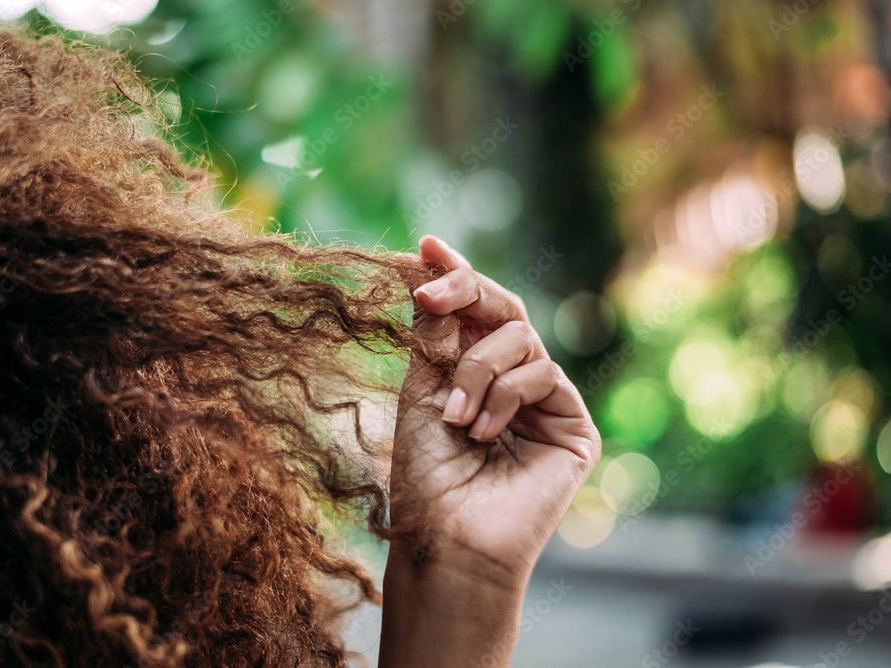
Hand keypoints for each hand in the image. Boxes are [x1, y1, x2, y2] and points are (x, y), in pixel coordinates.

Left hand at [390, 235, 600, 583]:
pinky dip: (504, 396)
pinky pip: (542, 373)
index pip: (473, 311)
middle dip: (466, 291)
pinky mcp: (574, 424)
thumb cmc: (427, 472)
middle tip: (431, 288)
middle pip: (505, 308)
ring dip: (476, 371)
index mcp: (475, 370)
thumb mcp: (422, 387)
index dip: (453, 275)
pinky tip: (485, 433)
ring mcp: (546, 401)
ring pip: (521, 338)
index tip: (424, 246)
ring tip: (457, 419)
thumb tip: (424, 257)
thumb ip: (434, 329)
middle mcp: (513, 380)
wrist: (447, 535)